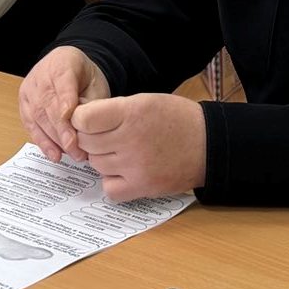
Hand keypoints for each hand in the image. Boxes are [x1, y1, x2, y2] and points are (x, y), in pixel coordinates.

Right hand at [18, 46, 109, 162]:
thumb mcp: (96, 82)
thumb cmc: (85, 76)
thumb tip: (85, 128)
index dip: (65, 101)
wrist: (68, 67)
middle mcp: (40, 74)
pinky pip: (31, 125)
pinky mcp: (23, 104)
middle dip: (63, 130)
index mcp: (62, 62)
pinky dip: (43, 142)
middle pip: (48, 104)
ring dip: (55, 140)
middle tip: (78, 150)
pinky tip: (54, 154)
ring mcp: (29, 89)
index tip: (71, 119)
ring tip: (72, 154)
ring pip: (38, 116)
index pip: (62, 82)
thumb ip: (91, 102)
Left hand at [71, 94, 206, 201]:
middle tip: (106, 136)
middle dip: (91, 138)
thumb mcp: (144, 101)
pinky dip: (112, 181)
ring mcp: (136, 166)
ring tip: (121, 151)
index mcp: (131, 113)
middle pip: (87, 143)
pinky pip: (109, 188)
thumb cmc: (176, 119)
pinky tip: (123, 171)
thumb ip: (112, 110)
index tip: (89, 120)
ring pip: (96, 164)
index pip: (83, 119)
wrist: (208, 143)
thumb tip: (80, 122)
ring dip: (102, 158)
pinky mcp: (143, 187)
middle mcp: (131, 140)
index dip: (81, 119)